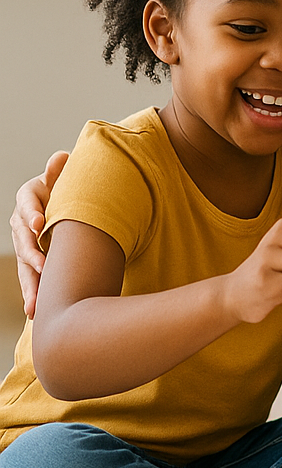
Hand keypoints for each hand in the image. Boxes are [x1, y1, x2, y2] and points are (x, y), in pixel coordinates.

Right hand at [11, 150, 66, 318]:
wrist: (73, 203)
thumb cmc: (71, 187)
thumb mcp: (66, 178)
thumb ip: (61, 172)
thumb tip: (62, 156)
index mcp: (30, 197)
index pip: (27, 204)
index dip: (32, 213)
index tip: (39, 224)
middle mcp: (23, 221)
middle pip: (23, 239)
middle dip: (32, 255)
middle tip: (44, 267)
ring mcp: (26, 242)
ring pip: (25, 264)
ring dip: (30, 284)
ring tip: (35, 303)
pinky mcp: (34, 260)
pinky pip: (31, 278)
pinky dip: (34, 293)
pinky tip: (34, 311)